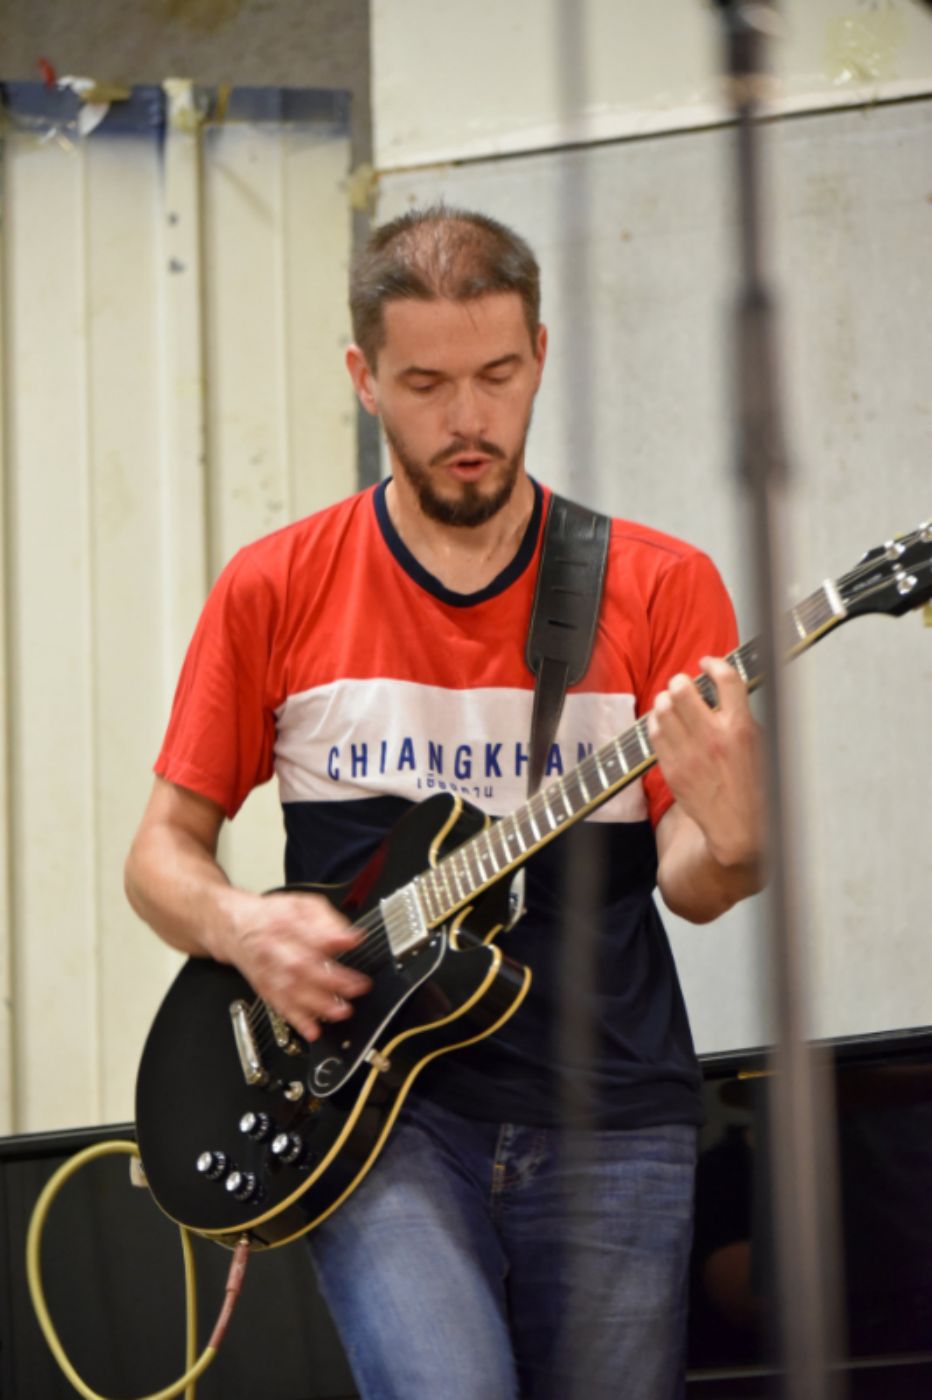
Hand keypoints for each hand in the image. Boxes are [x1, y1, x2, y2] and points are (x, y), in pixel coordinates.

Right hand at [217, 890, 371, 1042]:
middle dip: (331, 979)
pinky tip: (312, 1030)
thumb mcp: (303, 904)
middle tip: (356, 987)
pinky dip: (297, 1020)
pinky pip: (280, 1006)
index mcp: (286, 922)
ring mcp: (268, 970)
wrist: (235, 927)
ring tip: (341, 1011)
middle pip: (301, 965)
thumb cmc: (274, 915)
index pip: (310, 932)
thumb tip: (350, 936)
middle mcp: (275, 948)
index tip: (352, 942)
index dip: (331, 939)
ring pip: (291, 990)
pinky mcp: (265, 988)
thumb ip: (327, 919)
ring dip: (317, 1004)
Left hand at [647, 656, 763, 870]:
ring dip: (666, 699)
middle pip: (683, 689)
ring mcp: (690, 753)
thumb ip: (741, 715)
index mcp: (741, 728)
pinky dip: (657, 722)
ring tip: (672, 704)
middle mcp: (713, 737)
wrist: (739, 827)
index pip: (726, 679)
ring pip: (663, 707)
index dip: (713, 663)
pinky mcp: (673, 768)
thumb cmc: (753, 787)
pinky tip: (665, 724)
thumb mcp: (761, 745)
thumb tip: (723, 690)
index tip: (707, 663)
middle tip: (683, 685)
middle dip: (681, 681)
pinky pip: (654, 732)